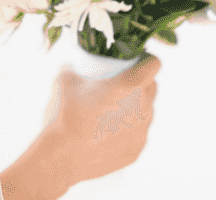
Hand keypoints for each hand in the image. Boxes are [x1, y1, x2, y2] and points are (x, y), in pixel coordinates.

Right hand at [42, 55, 160, 185]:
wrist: (61, 156)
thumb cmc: (65, 114)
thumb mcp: (65, 79)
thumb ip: (75, 68)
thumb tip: (73, 64)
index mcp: (130, 85)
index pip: (154, 64)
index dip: (146, 60)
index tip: (135, 62)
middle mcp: (143, 108)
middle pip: (152, 88)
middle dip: (140, 84)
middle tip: (117, 86)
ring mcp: (142, 132)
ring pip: (145, 112)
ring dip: (134, 108)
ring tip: (109, 112)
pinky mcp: (136, 150)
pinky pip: (137, 134)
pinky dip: (126, 130)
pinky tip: (105, 133)